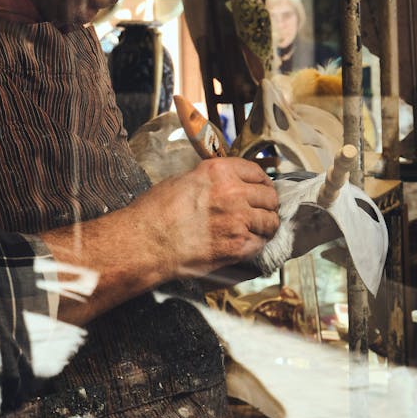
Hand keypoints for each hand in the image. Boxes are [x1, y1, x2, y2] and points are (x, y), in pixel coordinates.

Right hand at [140, 156, 279, 276]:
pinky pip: (260, 244)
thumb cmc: (155, 212)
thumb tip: (224, 185)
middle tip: (262, 211)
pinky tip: (245, 244)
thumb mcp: (183, 180)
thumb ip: (211, 181)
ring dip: (265, 226)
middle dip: (267, 205)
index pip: (256, 172)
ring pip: (270, 222)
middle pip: (269, 196)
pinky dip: (255, 245)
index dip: (261, 182)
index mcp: (219, 171)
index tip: (262, 189)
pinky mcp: (238, 246)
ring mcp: (238, 220)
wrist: (146, 243)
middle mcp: (233, 192)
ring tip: (258, 230)